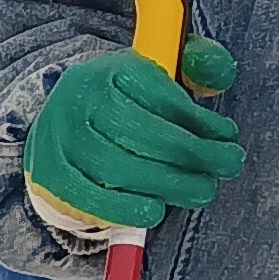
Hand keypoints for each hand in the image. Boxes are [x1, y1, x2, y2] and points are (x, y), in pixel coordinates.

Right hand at [25, 39, 242, 230]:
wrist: (60, 126)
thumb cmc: (125, 105)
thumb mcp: (158, 78)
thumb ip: (197, 67)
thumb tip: (218, 74)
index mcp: (109, 71)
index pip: (159, 96)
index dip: (199, 121)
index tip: (228, 138)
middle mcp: (78, 100)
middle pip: (139, 132)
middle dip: (190, 155)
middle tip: (223, 169)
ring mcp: (59, 139)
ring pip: (115, 167)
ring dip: (165, 185)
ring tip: (199, 190)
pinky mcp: (50, 175)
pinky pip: (88, 197)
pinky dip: (124, 210)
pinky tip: (154, 211)